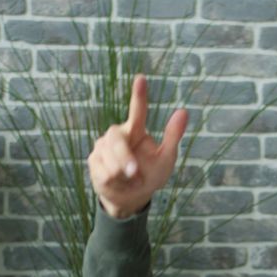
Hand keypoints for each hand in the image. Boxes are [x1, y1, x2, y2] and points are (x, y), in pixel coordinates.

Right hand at [88, 74, 188, 219]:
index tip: (141, 78)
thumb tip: (183, 111)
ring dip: (124, 176)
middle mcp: (117, 134)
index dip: (138, 95)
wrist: (132, 197)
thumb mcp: (166, 159)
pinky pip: (104, 172)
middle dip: (124, 158)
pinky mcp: (93, 161)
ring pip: (109, 160)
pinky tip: (118, 183)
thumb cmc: (151, 175)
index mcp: (136, 130)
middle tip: (134, 173)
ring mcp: (102, 147)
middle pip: (116, 139)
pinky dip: (116, 182)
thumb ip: (173, 136)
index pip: (137, 111)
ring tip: (130, 179)